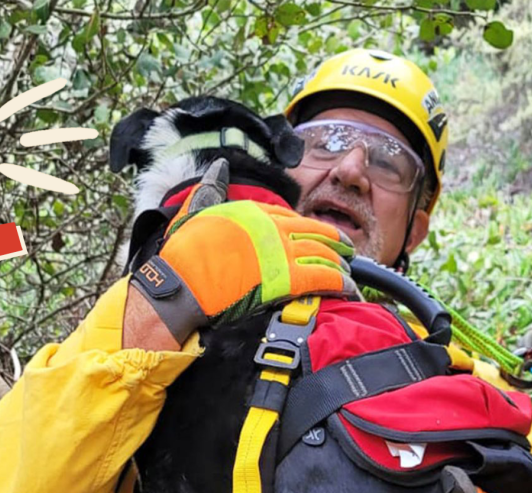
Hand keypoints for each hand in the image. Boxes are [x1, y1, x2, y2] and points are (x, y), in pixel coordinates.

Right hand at [129, 161, 354, 344]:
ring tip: (350, 273)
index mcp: (254, 212)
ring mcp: (282, 252)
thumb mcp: (196, 210)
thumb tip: (219, 166)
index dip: (311, 227)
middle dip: (334, 242)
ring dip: (340, 264)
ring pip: (323, 255)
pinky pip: (323, 278)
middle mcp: (272, 228)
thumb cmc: (183, 254)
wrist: (182, 284)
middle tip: (347, 251)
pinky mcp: (287, 279)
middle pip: (314, 232)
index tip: (321, 235)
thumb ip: (212, 188)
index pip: (291, 217)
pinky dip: (340, 282)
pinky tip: (348, 287)